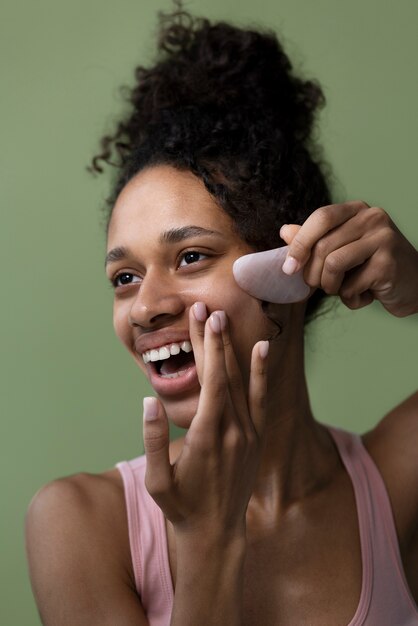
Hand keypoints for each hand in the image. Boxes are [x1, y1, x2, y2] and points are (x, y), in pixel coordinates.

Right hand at [142, 304, 268, 537]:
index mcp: (208, 434)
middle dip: (215, 338)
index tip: (203, 318)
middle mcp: (234, 428)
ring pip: (242, 381)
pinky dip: (261, 372)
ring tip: (223, 319)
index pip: (211, 379)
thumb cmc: (181, 506)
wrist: (217, 532)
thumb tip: (149, 401)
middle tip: (207, 307)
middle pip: (226, 373)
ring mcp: (248, 432)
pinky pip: (261, 397)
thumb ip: (153, 440)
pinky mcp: (255, 436)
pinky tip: (262, 349)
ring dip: (232, 349)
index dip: (208, 346)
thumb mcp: (157, 481)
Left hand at [280, 201, 417, 316]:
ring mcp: (383, 239)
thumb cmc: (372, 267)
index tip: (288, 268)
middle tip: (320, 287)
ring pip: (333, 265)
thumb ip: (314, 240)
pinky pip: (350, 286)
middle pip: (323, 246)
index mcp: (357, 210)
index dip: (300, 243)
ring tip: (343, 290)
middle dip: (313, 274)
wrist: (414, 286)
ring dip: (330, 287)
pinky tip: (365, 296)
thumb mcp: (342, 250)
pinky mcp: (388, 264)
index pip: (320, 217)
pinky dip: (351, 299)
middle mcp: (373, 218)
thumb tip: (284, 231)